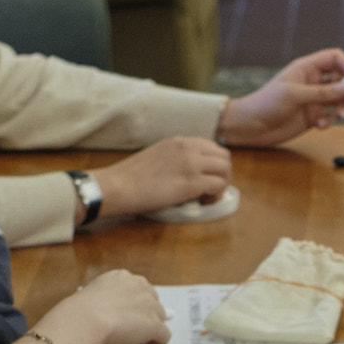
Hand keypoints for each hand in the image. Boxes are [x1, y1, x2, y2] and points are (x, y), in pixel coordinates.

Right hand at [47, 267, 171, 343]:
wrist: (84, 319)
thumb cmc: (80, 312)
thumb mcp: (93, 298)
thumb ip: (106, 302)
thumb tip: (107, 315)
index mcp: (122, 277)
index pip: (138, 290)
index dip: (133, 307)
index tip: (125, 318)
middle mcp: (139, 286)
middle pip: (151, 304)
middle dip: (142, 319)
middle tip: (128, 334)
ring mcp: (149, 305)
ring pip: (159, 320)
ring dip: (148, 333)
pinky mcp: (154, 324)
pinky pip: (164, 337)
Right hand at [92, 138, 231, 218]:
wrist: (117, 185)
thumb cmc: (130, 178)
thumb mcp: (156, 156)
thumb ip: (174, 159)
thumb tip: (186, 173)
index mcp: (179, 141)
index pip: (211, 147)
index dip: (213, 165)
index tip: (204, 178)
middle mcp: (188, 148)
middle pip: (224, 156)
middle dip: (223, 174)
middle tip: (210, 189)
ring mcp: (191, 164)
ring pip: (226, 169)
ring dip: (222, 184)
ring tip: (207, 196)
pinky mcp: (192, 182)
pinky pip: (219, 186)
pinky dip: (216, 195)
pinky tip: (202, 201)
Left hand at [217, 48, 343, 144]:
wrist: (251, 126)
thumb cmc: (268, 103)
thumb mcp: (295, 95)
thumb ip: (324, 92)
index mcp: (306, 68)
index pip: (334, 58)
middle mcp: (313, 81)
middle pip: (341, 79)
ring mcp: (313, 99)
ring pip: (339, 99)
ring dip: (342, 107)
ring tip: (338, 117)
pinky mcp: (312, 116)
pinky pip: (331, 116)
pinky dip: (331, 121)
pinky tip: (320, 126)